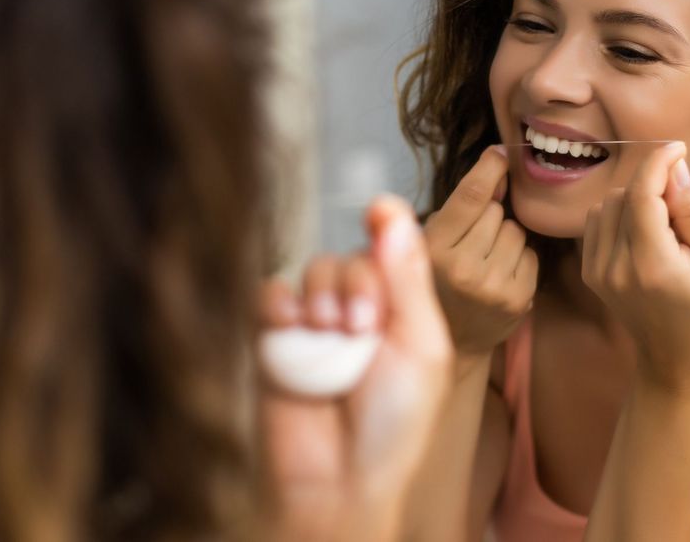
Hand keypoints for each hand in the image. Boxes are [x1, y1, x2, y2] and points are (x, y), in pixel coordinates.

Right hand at [256, 195, 451, 540]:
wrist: (339, 480)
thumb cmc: (393, 423)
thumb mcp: (420, 347)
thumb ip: (408, 279)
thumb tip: (394, 212)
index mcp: (400, 312)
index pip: (390, 251)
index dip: (384, 226)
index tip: (378, 209)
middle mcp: (358, 312)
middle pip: (351, 257)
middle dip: (356, 284)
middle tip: (361, 327)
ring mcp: (314, 325)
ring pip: (311, 272)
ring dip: (323, 295)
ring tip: (331, 336)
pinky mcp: (273, 340)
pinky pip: (269, 296)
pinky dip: (280, 304)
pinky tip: (294, 328)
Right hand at [424, 146, 537, 357]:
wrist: (454, 340)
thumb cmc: (438, 279)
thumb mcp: (431, 240)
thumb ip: (460, 206)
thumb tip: (500, 166)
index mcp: (434, 250)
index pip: (471, 197)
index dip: (489, 168)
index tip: (501, 152)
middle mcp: (463, 269)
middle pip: (496, 212)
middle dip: (488, 217)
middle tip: (472, 241)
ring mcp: (494, 287)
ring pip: (516, 231)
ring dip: (505, 237)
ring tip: (485, 260)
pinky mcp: (519, 299)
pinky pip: (531, 254)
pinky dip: (518, 258)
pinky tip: (500, 274)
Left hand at [581, 142, 689, 391]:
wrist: (676, 360)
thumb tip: (675, 169)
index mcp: (652, 266)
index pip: (642, 195)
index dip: (658, 162)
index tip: (679, 148)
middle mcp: (615, 267)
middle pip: (624, 194)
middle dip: (654, 186)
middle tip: (683, 210)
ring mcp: (597, 271)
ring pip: (607, 204)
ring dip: (636, 199)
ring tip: (666, 227)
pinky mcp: (589, 271)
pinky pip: (597, 221)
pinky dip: (620, 215)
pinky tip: (645, 235)